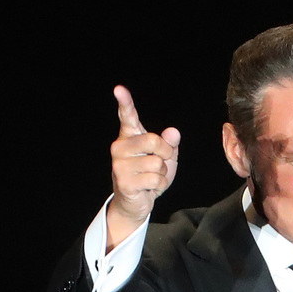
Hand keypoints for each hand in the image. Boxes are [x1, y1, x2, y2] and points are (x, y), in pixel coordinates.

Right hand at [106, 85, 180, 248]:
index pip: (127, 116)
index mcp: (129, 136)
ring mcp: (120, 165)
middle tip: (159, 163)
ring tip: (151, 178)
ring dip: (162, 174)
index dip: (125, 102)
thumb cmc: (150, 175)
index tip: (119, 89)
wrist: (137, 202)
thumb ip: (170, 144)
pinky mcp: (124, 181)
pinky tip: (148, 188)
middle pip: (153, 140)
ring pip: (157, 163)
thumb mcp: (166, 157)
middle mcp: (120, 147)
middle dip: (165, 153)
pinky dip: (159, 186)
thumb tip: (173, 132)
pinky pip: (155, 179)